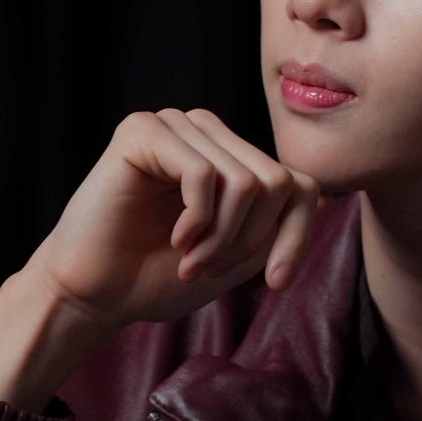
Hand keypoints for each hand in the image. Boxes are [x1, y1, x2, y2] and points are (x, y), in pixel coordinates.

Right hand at [26, 106, 326, 334]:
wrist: (96, 294)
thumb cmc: (159, 277)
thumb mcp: (239, 256)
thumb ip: (276, 225)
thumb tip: (325, 196)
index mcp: (233, 158)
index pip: (301, 184)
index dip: (297, 237)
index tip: (273, 283)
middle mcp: (208, 133)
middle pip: (279, 183)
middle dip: (251, 241)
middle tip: (210, 269)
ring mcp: (176, 126)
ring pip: (246, 182)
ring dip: (223, 238)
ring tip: (191, 260)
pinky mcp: (143, 131)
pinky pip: (203, 174)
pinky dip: (197, 221)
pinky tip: (175, 239)